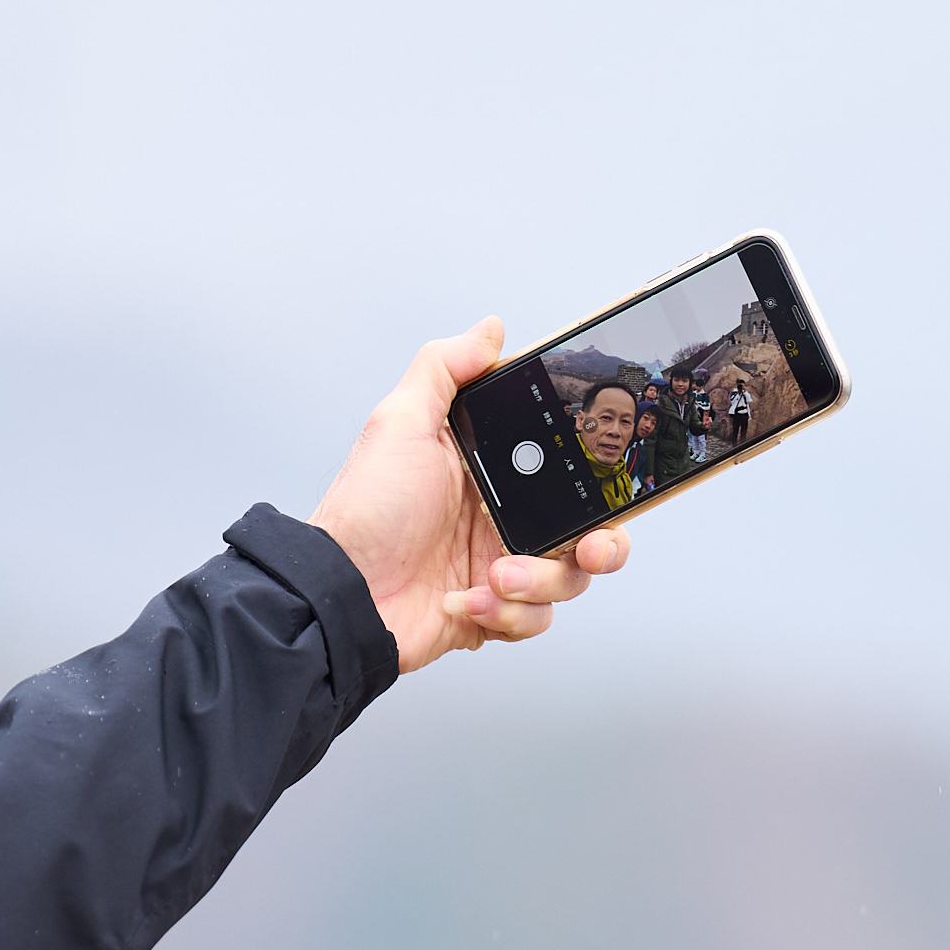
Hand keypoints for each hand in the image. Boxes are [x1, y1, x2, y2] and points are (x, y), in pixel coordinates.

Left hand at [310, 317, 628, 672]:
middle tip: (590, 547)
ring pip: (567, 580)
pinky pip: (533, 620)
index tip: (609, 475)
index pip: (566, 467)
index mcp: (491, 472)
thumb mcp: (401, 422)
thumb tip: (490, 330)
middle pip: (587, 531)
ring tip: (496, 576)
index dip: (597, 473)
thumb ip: (445, 369)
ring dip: (540, 582)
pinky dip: (508, 615)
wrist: (340, 592)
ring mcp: (498, 568)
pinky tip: (467, 601)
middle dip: (602, 544)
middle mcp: (501, 519)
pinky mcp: (490, 613)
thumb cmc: (365, 509)